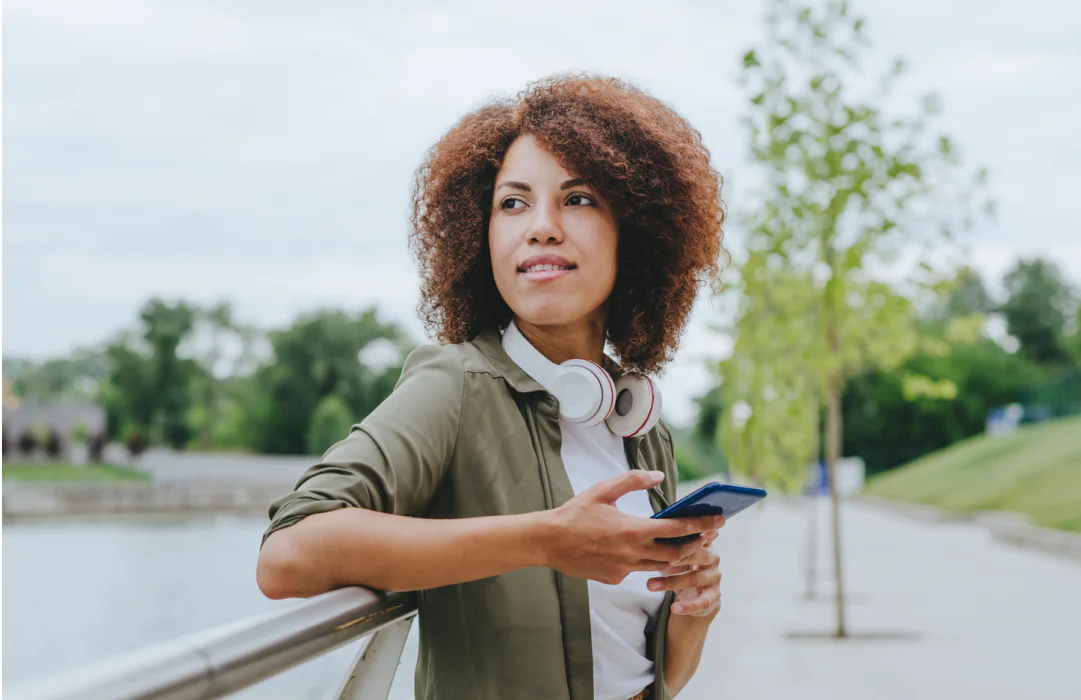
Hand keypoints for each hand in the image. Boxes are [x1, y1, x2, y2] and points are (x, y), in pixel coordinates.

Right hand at [543, 470, 723, 585]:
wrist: (548, 542)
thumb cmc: (575, 513)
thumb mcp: (603, 490)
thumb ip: (633, 480)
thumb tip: (659, 476)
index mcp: (632, 529)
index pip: (677, 529)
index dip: (701, 525)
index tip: (719, 522)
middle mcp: (632, 553)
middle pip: (676, 554)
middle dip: (696, 545)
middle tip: (709, 537)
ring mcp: (624, 569)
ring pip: (661, 567)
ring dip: (676, 558)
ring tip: (687, 547)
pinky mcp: (614, 578)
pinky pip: (638, 572)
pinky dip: (648, 563)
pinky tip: (647, 553)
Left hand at [646, 528, 721, 616]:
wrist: (695, 597)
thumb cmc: (681, 567)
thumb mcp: (675, 553)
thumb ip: (669, 542)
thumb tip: (648, 529)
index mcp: (704, 543)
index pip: (699, 534)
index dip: (688, 535)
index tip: (670, 534)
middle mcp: (713, 559)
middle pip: (699, 555)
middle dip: (678, 556)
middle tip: (659, 559)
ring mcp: (714, 578)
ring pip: (695, 578)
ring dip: (671, 582)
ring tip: (650, 585)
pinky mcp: (713, 597)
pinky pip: (702, 602)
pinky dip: (687, 606)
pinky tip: (674, 608)